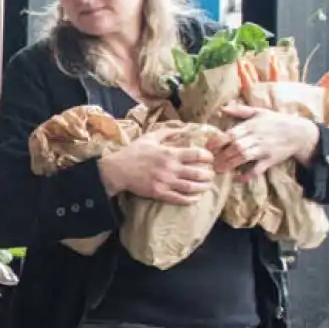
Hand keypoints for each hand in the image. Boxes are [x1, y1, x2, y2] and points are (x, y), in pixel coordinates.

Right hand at [99, 128, 217, 204]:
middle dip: (208, 174)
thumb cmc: (133, 152)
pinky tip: (195, 198)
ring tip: (207, 186)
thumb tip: (182, 128)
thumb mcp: (150, 137)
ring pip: (191, 187)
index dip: (208, 157)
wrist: (117, 170)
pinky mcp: (159, 193)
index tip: (210, 158)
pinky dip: (190, 199)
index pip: (197, 154)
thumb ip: (167, 132)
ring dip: (202, 187)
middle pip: (198, 173)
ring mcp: (165, 182)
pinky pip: (178, 198)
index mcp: (170, 153)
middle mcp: (170, 168)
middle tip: (211, 174)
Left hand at [212, 104, 320, 178]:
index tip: (208, 147)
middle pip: (236, 147)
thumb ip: (240, 111)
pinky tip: (237, 178)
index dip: (218, 141)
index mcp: (252, 126)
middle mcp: (257, 137)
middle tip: (210, 163)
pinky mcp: (270, 160)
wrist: (300, 132)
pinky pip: (258, 169)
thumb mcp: (259, 112)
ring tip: (219, 170)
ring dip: (230, 165)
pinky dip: (248, 175)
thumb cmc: (276, 121)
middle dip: (222, 155)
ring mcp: (264, 149)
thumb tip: (222, 108)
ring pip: (245, 157)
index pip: (232, 133)